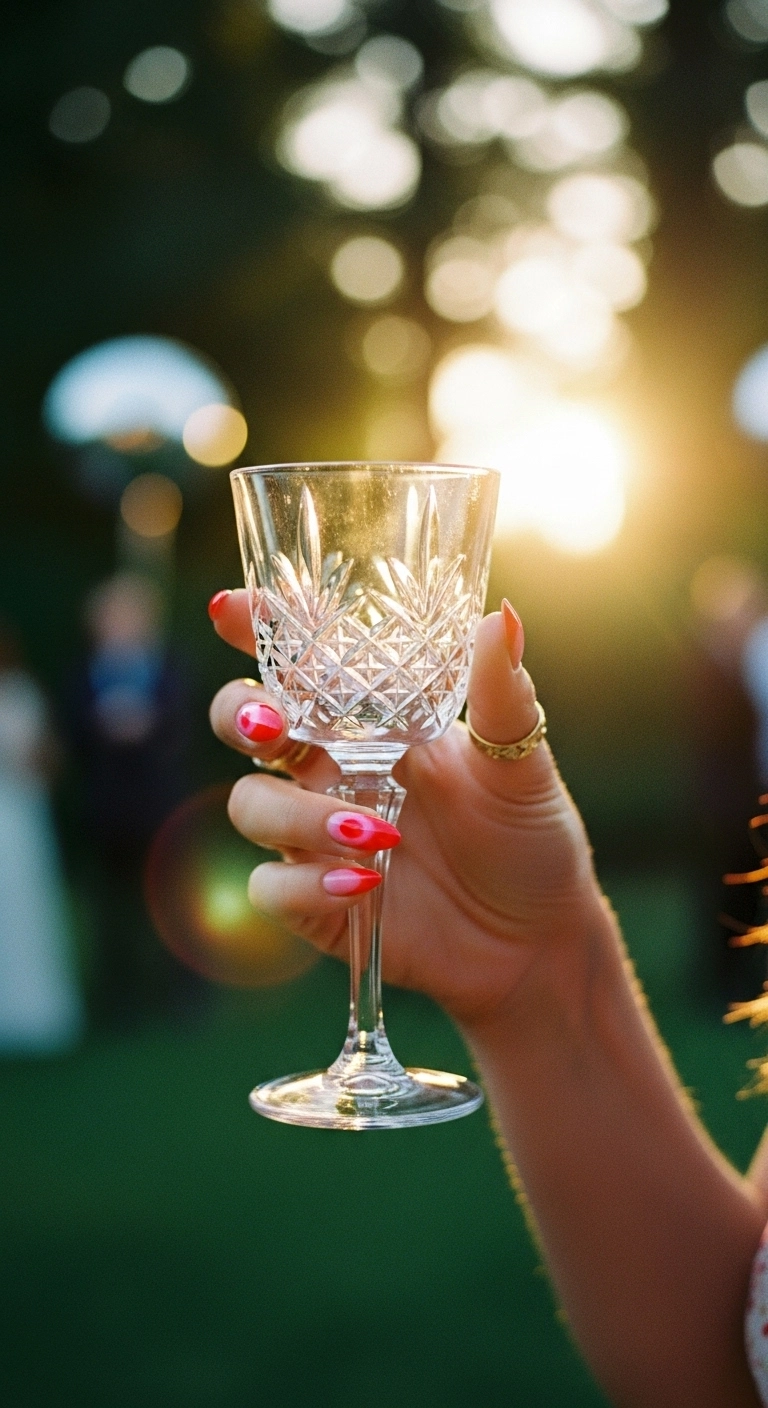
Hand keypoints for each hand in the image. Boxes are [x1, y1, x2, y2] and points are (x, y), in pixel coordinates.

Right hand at [209, 590, 601, 1028]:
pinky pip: (270, 887)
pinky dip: (306, 884)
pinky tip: (365, 883)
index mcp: (372, 721)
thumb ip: (503, 696)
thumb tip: (506, 617)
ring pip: (250, 804)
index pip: (301, 663)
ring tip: (378, 835)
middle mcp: (331, 768)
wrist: (538, 939)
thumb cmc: (529, 837)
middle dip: (238, 714)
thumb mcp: (522, 764)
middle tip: (270, 724)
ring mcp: (315, 834)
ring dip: (298, 815)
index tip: (230, 608)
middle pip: (243, 722)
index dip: (257, 629)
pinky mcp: (315, 901)